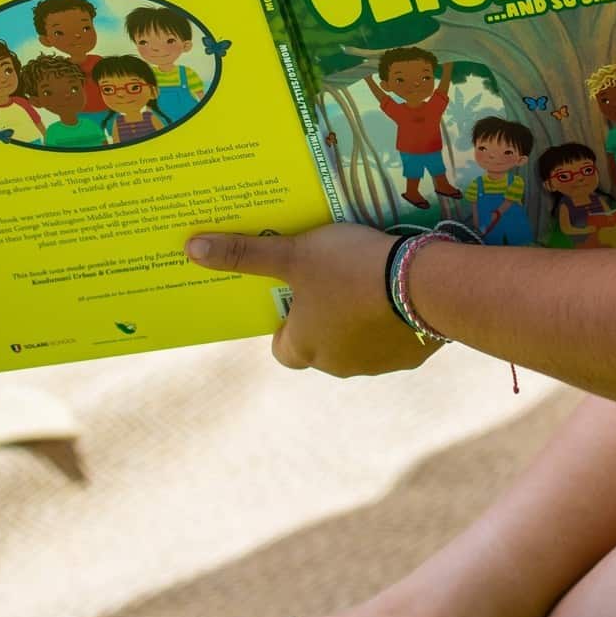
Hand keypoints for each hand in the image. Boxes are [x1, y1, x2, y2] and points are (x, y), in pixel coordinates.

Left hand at [186, 223, 439, 376]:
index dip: (286, 322)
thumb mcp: (294, 252)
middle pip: (321, 344)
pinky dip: (393, 320)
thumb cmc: (348, 268)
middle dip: (325, 317)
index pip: (282, 348)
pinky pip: (395, 339)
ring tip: (369, 279)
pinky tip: (400, 290)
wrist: (424, 285)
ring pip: (359, 343)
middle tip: (333, 278)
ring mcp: (376, 365)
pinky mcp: (410, 356)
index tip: (296, 292)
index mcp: (304, 347)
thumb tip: (191, 250)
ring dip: (360, 320)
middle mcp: (336, 365)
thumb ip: (246, 254)